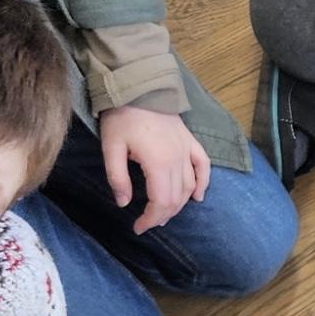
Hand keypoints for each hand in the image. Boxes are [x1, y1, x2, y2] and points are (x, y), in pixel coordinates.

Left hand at [102, 106, 208, 233]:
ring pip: (190, 186)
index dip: (150, 219)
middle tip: (147, 223)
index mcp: (159, 163)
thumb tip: (124, 203)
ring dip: (179, 204)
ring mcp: (187, 150)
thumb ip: (117, 178)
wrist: (139, 88)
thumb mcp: (111, 148)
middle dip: (162, 215)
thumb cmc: (122, 117)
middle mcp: (178, 160)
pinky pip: (203, 166)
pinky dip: (203, 183)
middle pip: (176, 198)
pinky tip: (198, 196)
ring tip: (164, 213)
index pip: (161, 201)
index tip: (138, 228)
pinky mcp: (190, 142)